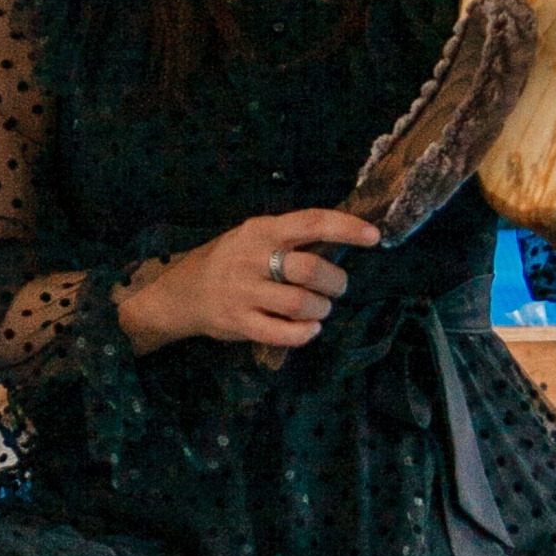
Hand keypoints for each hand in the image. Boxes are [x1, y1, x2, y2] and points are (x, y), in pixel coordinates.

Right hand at [119, 209, 381, 352]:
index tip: (374, 237)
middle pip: (309, 269)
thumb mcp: (253, 236)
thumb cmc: (229, 260)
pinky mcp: (239, 324)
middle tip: (337, 287)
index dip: (346, 228)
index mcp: (261, 230)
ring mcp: (243, 293)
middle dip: (335, 281)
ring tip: (321, 309)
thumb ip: (290, 238)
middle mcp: (252, 258)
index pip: (311, 222)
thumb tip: (343, 240)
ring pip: (300, 304)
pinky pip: (281, 334)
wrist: (181, 292)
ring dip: (322, 309)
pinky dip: (305, 333)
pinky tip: (311, 329)